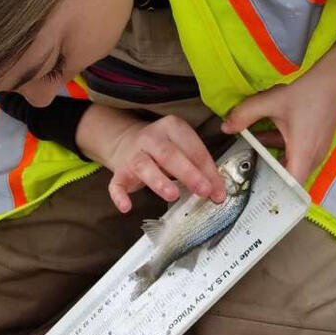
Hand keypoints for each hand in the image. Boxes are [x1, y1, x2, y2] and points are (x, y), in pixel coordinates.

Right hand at [76, 107, 227, 212]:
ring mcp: (133, 155)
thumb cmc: (163, 149)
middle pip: (169, 154)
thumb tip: (218, 193)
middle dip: (187, 173)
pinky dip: (119, 195)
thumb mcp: (184, 150)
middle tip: (202, 190)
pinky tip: (126, 207)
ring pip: (144, 166)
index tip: (217, 190)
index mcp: (172, 127)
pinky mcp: (120, 172)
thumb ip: (201, 168)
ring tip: (172, 195)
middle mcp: (151, 138)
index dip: (206, 170)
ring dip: (158, 181)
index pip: (192, 148)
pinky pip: (117, 184)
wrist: (127, 141)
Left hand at [221, 40, 335, 184]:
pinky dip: (281, 150)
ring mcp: (317, 151)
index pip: (292, 187)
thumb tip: (225, 127)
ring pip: (292, 165)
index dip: (276, 194)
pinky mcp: (317, 143)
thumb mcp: (272, 101)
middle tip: (245, 177)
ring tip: (250, 156)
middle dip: (268, 177)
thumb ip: (245, 114)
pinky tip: (264, 138)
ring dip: (272, 161)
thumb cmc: (308, 90)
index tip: (257, 195)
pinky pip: (297, 155)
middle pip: (290, 179)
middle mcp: (313, 157)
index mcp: (303, 153)